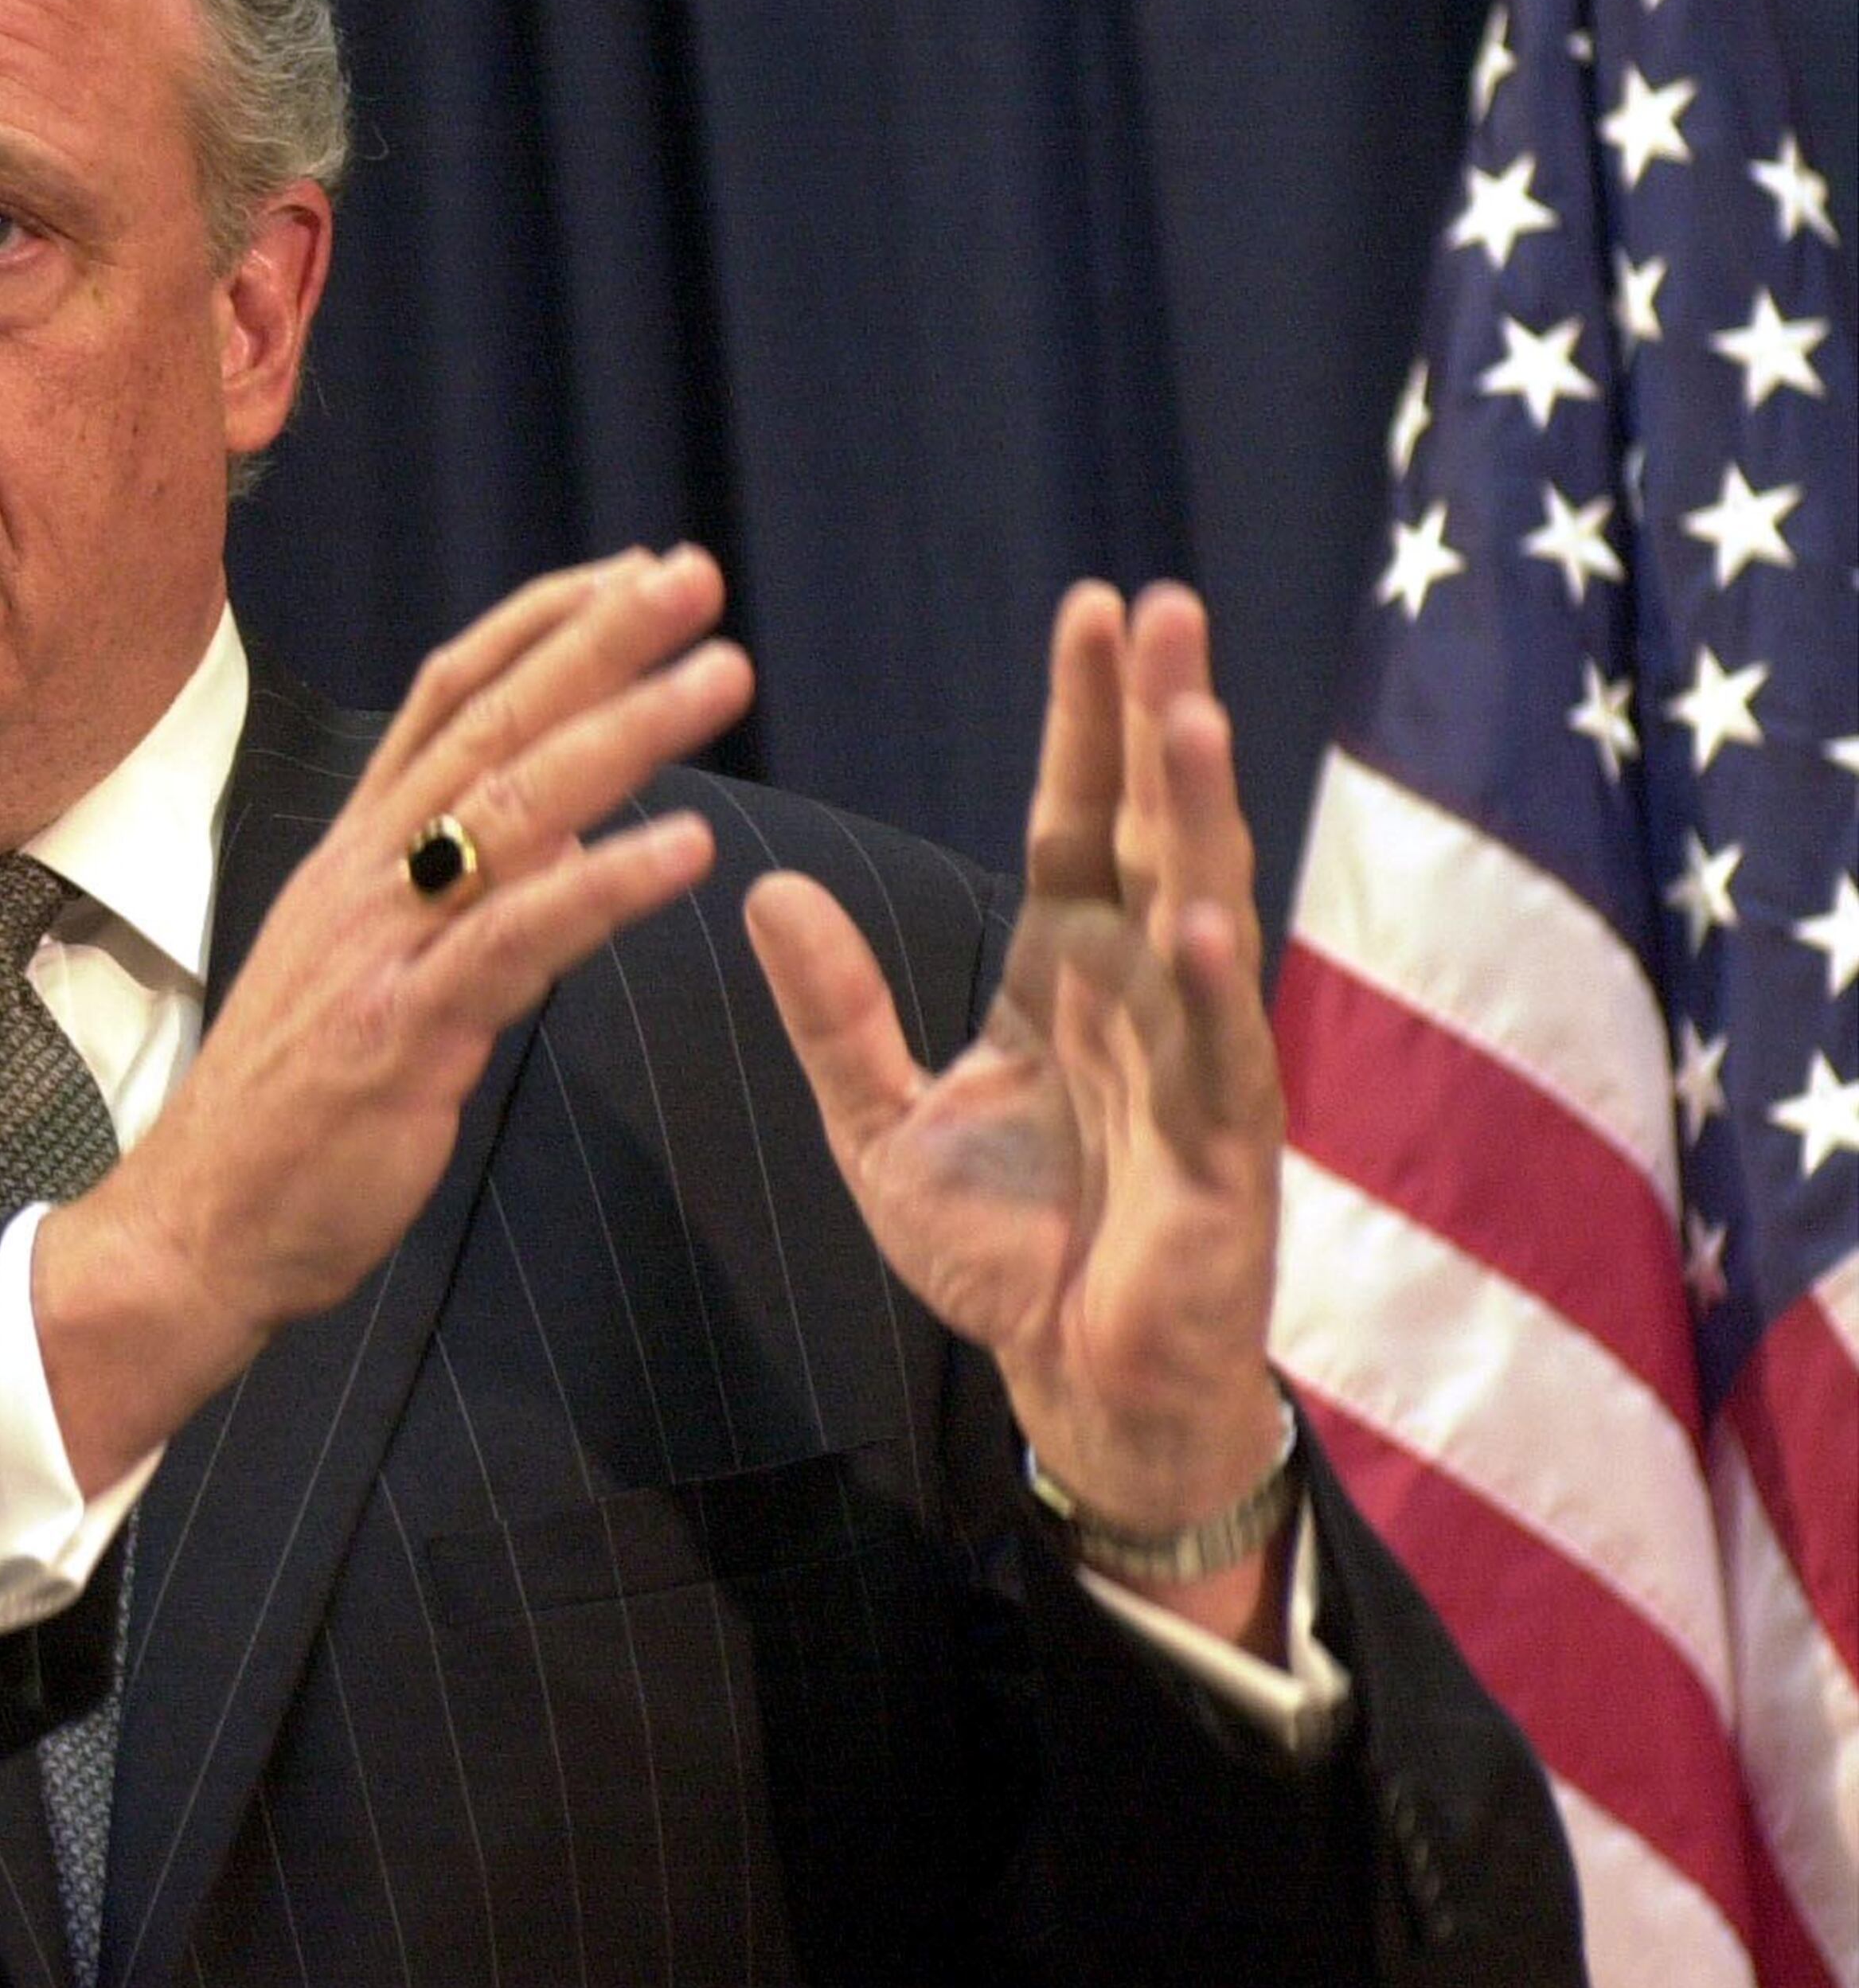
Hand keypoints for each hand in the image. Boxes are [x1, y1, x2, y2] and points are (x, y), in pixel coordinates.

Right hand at [38, 547, 752, 1490]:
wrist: (199, 1227)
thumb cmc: (291, 1107)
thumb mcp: (361, 969)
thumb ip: (442, 898)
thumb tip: (539, 846)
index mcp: (357, 854)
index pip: (448, 696)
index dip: (543, 624)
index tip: (633, 571)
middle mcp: (365, 876)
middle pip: (489, 722)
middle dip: (598, 639)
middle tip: (695, 573)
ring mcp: (381, 947)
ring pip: (510, 807)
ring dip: (623, 731)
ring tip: (721, 675)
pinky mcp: (403, 1032)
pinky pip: (517, 940)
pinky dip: (605, 884)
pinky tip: (690, 848)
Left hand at [744, 584, 1287, 1635]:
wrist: (1078, 1383)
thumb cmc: (1005, 1250)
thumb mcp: (882, 1122)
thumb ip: (833, 1010)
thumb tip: (764, 889)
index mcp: (1070, 972)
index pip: (1078, 817)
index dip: (1087, 719)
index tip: (1093, 610)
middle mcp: (1143, 994)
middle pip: (1153, 831)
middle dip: (1159, 721)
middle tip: (1162, 604)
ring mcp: (1194, 1063)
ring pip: (1203, 914)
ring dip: (1200, 818)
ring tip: (1193, 714)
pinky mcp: (1222, 1152)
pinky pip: (1212, 1057)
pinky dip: (1201, 990)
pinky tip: (1191, 921)